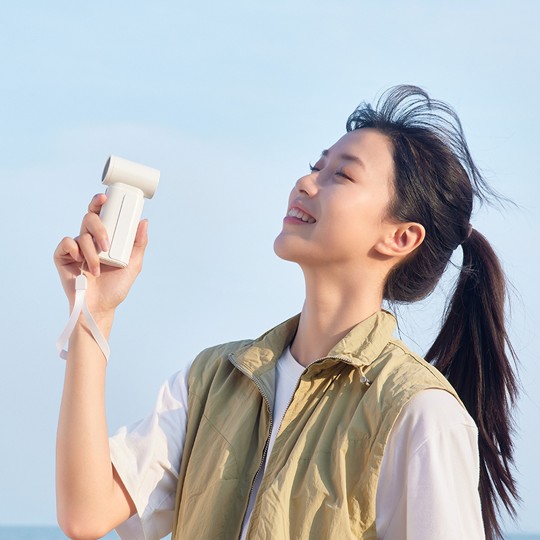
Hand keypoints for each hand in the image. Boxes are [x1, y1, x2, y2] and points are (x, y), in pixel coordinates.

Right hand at [54, 193, 148, 319]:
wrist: (100, 307)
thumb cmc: (115, 287)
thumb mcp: (133, 264)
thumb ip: (139, 244)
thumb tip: (144, 221)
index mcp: (104, 238)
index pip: (100, 214)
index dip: (100, 202)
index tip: (106, 197)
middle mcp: (89, 240)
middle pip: (89, 218)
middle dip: (99, 227)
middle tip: (106, 243)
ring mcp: (75, 248)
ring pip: (81, 235)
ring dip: (92, 252)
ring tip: (98, 268)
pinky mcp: (62, 257)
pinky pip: (66, 244)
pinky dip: (76, 252)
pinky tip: (81, 264)